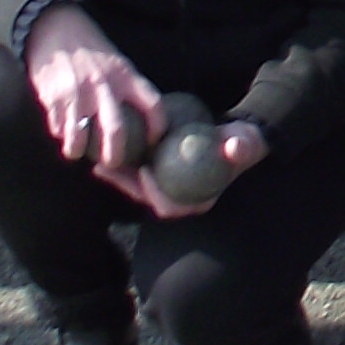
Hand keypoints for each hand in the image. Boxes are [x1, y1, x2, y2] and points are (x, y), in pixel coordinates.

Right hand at [21, 2, 165, 190]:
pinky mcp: (54, 97)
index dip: (158, 127)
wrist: (56, 28)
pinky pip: (58, 128)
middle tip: (113, 163)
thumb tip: (142, 123)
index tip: (155, 141)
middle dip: (115, 155)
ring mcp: (77, 93)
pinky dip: (60, 133)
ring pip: (79, 138)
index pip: (153, 104)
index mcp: (125, 75)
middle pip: (116, 130)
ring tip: (78, 151)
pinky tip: (61, 129)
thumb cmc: (91, 50)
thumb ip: (128, 89)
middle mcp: (103, 85)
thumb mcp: (117, 63)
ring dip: (78, 150)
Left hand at [118, 119, 265, 219]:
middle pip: (146, 199)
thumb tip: (234, 147)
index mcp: (198, 201)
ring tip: (99, 161)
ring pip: (137, 189)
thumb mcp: (245, 143)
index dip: (153, 193)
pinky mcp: (160, 178)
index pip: (171, 206)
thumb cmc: (240, 143)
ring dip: (118, 177)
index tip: (144, 171)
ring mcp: (168, 190)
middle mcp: (180, 200)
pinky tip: (108, 150)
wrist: (236, 138)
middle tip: (108, 167)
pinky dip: (123, 166)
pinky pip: (137, 175)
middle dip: (125, 186)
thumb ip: (242, 147)